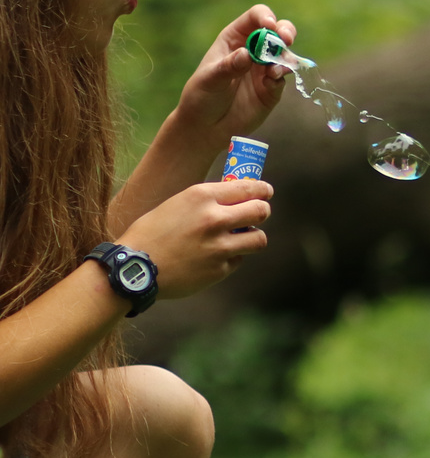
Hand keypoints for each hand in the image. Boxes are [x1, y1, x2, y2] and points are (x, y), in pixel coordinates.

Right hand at [116, 180, 273, 300]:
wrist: (135, 267)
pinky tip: (214, 257)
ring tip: (242, 237)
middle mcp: (214, 219)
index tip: (266, 192)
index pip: (247, 188)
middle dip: (263, 211)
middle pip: (261, 211)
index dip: (262, 190)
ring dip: (253, 237)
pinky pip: (238, 259)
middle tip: (260, 212)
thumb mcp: (177, 204)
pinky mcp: (220, 269)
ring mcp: (219, 246)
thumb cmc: (152, 233)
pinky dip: (231, 257)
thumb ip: (206, 202)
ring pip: (259, 239)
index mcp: (201, 197)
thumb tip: (236, 199)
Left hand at [168, 5, 298, 152]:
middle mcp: (253, 50)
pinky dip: (281, 77)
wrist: (208, 126)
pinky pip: (283, 77)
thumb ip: (229, 66)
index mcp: (235, 38)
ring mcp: (264, 69)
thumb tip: (247, 54)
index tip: (270, 25)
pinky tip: (271, 82)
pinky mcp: (272, 88)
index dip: (265, 17)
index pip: (255, 18)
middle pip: (277, 31)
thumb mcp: (210, 79)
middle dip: (285, 32)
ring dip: (285, 58)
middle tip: (286, 40)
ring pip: (284, 54)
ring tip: (275, 71)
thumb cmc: (202, 96)